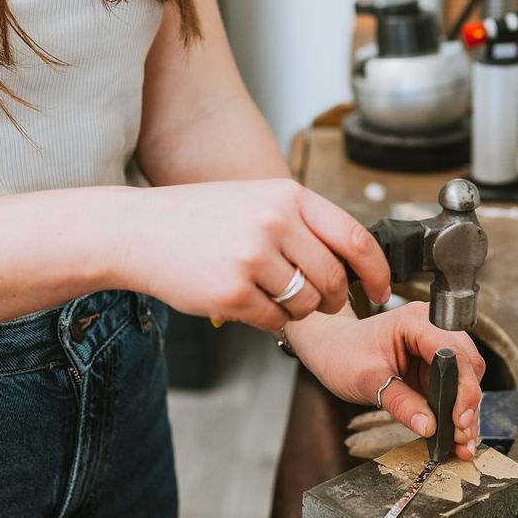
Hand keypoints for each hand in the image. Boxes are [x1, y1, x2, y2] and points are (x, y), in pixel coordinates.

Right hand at [116, 180, 390, 327]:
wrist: (136, 230)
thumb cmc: (200, 218)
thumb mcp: (258, 200)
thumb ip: (304, 223)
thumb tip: (354, 260)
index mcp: (289, 196)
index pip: (356, 238)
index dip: (377, 271)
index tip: (381, 290)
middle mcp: (275, 223)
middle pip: (335, 278)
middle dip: (334, 298)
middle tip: (318, 300)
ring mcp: (253, 258)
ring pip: (308, 304)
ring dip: (298, 310)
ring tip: (269, 293)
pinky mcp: (232, 292)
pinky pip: (276, 321)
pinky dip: (267, 319)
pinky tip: (245, 300)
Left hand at [287, 303, 485, 459]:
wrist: (330, 348)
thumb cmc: (343, 354)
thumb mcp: (368, 381)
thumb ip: (401, 403)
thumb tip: (430, 427)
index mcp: (417, 321)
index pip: (454, 353)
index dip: (463, 388)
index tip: (459, 419)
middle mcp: (433, 328)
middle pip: (468, 365)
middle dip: (469, 403)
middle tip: (462, 436)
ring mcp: (435, 345)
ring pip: (466, 378)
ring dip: (465, 411)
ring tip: (461, 442)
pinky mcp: (433, 364)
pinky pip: (453, 386)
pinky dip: (455, 409)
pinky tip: (454, 433)